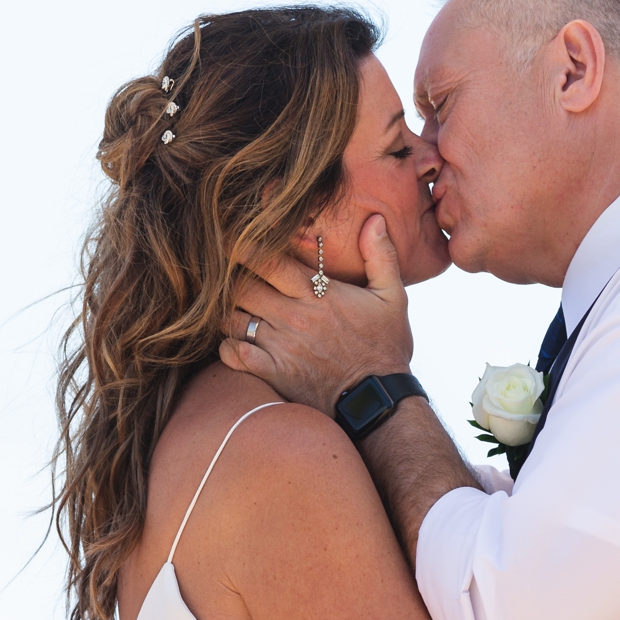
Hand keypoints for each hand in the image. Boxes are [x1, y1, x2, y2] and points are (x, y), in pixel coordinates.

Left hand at [220, 207, 414, 401]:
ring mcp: (282, 347)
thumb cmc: (385, 346)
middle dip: (233, 277)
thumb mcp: (393, 297)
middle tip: (226, 272)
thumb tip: (375, 219)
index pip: (270, 262)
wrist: (378, 401)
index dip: (247, 249)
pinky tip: (233, 340)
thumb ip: (381, 255)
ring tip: (229, 304)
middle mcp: (295, 317)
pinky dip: (227, 346)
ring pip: (235, 319)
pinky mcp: (275, 374)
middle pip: (245, 287)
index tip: (235, 240)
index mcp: (318, 294)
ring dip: (228, 309)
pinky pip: (235, 356)